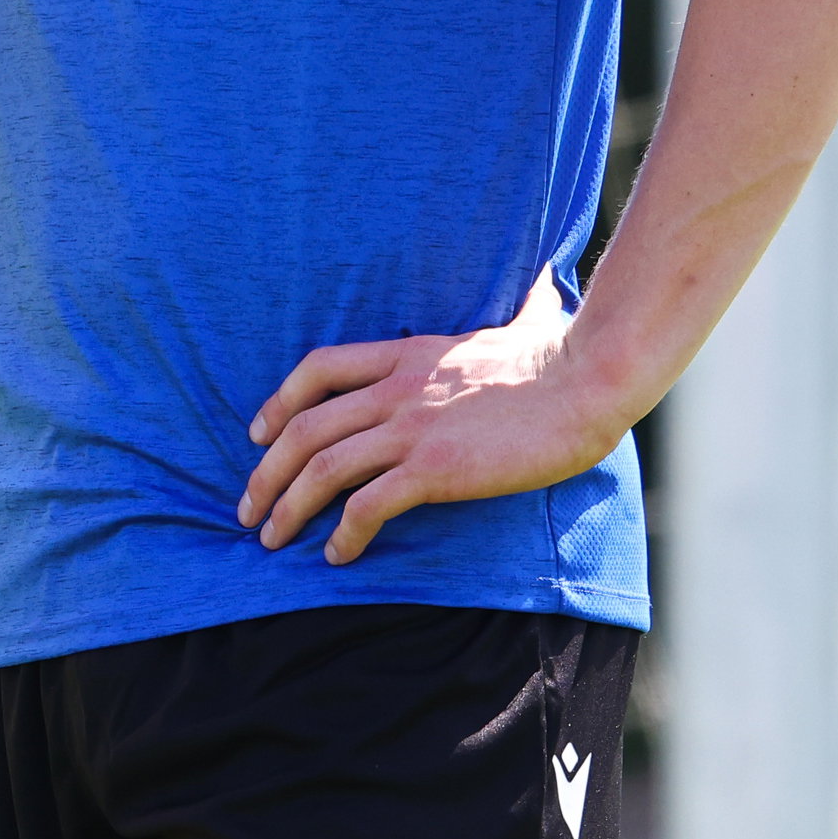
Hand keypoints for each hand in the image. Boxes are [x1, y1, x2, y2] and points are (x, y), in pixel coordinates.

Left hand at [237, 278, 628, 565]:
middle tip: (249, 509)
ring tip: (273, 540)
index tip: (259, 435)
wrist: (588, 381)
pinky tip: (338, 555)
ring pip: (322, 468)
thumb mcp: (523, 319)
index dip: (279, 403)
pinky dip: (343, 534)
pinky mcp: (435, 468)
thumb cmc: (563, 355)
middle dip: (265, 473)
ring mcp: (413, 428)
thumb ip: (518, 305)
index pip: (318, 368)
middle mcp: (397, 389)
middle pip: (305, 428)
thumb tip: (545, 283)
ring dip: (288, 508)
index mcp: (408, 354)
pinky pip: (368, 506)